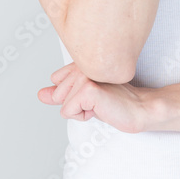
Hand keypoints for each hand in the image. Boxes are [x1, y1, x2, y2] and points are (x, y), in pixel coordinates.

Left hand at [38, 63, 153, 132]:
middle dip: (75, 104)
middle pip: (57, 94)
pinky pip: (68, 111)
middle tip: (98, 100)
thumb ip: (60, 94)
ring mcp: (85, 76)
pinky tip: (100, 108)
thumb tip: (40, 94)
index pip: (56, 80)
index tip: (93, 94)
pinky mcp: (88, 89)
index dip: (72, 94)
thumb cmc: (115, 103)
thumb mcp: (83, 98)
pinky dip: (83, 116)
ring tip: (100, 103)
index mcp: (81, 62)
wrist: (138, 109)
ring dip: (80, 111)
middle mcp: (81, 65)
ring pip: (62, 103)